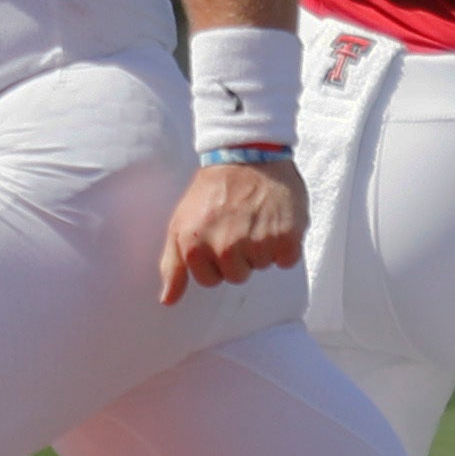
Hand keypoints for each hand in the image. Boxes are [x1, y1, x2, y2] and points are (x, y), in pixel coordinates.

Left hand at [157, 158, 305, 305]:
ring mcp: (256, 244)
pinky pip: (286, 260)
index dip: (215, 260)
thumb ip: (173, 265)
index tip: (218, 234)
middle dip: (239, 255)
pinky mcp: (286, 238)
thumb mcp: (180, 223)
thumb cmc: (212, 190)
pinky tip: (276, 220)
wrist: (247, 154)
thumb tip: (168, 301)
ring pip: (261, 266)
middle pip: (237, 276)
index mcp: (195, 247)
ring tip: (256, 217)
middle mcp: (225, 248)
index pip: (210, 280)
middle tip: (238, 223)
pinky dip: (285, 244)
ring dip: (261, 247)